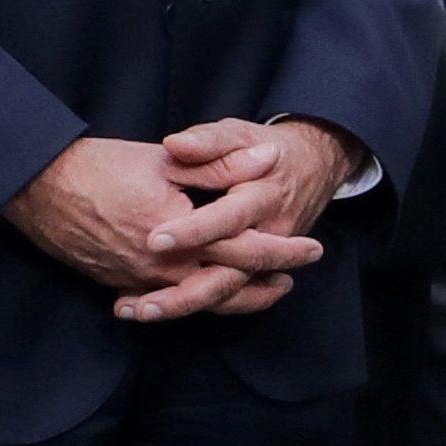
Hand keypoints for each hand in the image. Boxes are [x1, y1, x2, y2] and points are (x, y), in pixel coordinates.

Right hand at [5, 125, 346, 323]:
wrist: (37, 187)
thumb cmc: (100, 165)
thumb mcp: (167, 158)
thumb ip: (220, 163)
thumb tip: (267, 161)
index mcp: (180, 233)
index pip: (246, 249)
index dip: (283, 251)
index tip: (312, 249)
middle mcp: (161, 267)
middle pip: (227, 287)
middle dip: (264, 284)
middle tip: (293, 278)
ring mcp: (138, 282)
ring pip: (197, 303)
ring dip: (233, 298)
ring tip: (260, 291)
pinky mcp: (118, 284)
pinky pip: (164, 304)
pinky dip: (191, 303)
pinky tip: (204, 298)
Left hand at [141, 116, 358, 320]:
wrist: (310, 169)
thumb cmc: (265, 149)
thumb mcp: (239, 134)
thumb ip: (208, 141)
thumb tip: (175, 145)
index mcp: (262, 198)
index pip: (227, 220)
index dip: (193, 231)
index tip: (154, 239)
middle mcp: (267, 237)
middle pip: (229, 274)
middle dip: (184, 292)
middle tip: (141, 303)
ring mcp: (263, 260)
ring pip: (224, 293)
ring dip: (181, 306)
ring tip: (135, 311)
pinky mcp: (253, 271)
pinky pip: (223, 296)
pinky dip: (189, 306)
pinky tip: (145, 307)